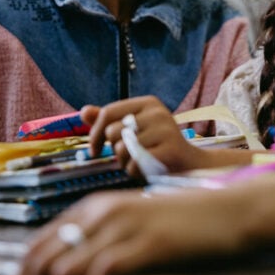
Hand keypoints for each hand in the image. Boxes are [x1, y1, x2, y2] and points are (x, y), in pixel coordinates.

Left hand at [17, 189, 242, 274]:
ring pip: (64, 271)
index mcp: (97, 208)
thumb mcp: (138, 227)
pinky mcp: (147, 245)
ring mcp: (125, 227)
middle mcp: (104, 213)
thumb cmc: (188, 226)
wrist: (233, 213)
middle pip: (43, 260)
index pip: (39, 245)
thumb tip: (73, 273)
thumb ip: (106, 243)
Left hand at [81, 96, 207, 176]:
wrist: (190, 163)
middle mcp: (158, 112)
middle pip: (112, 131)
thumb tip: (84, 111)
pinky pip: (135, 164)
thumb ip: (109, 120)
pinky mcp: (170, 150)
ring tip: (139, 161)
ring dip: (125, 162)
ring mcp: (166, 130)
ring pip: (122, 149)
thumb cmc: (157, 146)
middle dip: (114, 150)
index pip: (108, 112)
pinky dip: (135, 171)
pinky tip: (147, 169)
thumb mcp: (134, 129)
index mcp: (148, 103)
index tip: (93, 150)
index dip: (94, 133)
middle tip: (128, 155)